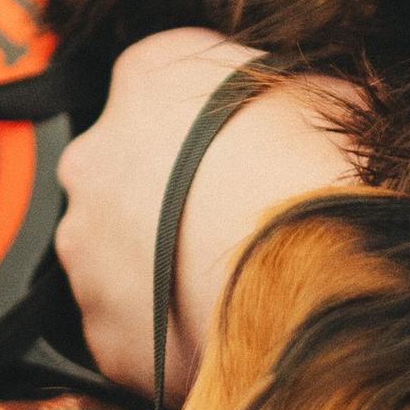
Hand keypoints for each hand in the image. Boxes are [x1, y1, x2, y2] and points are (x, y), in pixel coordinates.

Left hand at [56, 31, 363, 402]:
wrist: (317, 270)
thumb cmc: (324, 171)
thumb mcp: (321, 93)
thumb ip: (284, 92)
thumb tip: (307, 105)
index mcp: (147, 75)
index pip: (155, 88)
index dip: (199, 129)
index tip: (231, 154)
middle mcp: (94, 155)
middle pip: (120, 174)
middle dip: (161, 200)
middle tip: (226, 223)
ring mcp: (85, 246)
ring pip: (113, 255)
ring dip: (155, 268)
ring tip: (228, 283)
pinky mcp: (100, 328)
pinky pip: (125, 329)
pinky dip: (159, 334)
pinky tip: (215, 332)